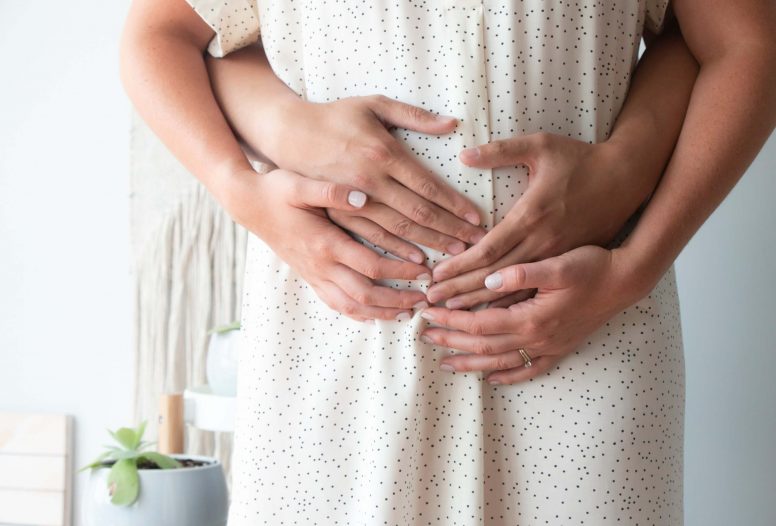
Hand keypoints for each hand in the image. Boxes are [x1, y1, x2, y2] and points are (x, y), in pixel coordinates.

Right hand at [221, 167, 430, 321]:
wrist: (248, 205)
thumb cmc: (275, 191)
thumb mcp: (300, 184)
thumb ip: (332, 191)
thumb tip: (363, 196)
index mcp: (325, 243)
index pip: (371, 266)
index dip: (401, 272)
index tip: (425, 270)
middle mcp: (320, 265)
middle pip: (365, 295)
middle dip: (397, 301)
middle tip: (424, 299)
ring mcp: (313, 275)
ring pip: (351, 306)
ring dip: (381, 313)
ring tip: (406, 314)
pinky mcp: (309, 277)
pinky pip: (335, 304)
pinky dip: (357, 314)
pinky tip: (374, 315)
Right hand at [260, 94, 485, 256]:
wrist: (288, 134)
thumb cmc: (335, 116)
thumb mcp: (373, 104)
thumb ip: (413, 115)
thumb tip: (451, 123)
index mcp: (383, 154)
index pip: (427, 186)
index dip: (454, 205)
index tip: (477, 218)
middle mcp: (370, 182)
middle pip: (418, 214)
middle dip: (450, 230)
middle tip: (477, 244)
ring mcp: (353, 202)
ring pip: (398, 232)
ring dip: (429, 245)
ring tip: (455, 255)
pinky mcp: (339, 213)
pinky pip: (371, 239)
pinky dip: (396, 253)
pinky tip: (416, 262)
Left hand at [419, 245, 642, 384]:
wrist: (626, 281)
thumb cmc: (592, 267)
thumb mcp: (557, 263)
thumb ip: (521, 273)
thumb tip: (488, 279)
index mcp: (530, 318)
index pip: (478, 323)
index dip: (450, 320)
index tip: (428, 313)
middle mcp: (537, 338)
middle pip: (483, 346)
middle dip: (452, 341)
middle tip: (424, 337)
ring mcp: (549, 347)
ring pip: (501, 362)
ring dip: (471, 363)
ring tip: (446, 363)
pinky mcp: (560, 348)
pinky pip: (530, 369)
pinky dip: (509, 376)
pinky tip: (493, 378)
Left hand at [427, 133, 652, 307]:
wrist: (628, 180)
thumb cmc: (581, 160)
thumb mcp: (541, 145)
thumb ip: (501, 151)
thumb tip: (464, 154)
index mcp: (531, 217)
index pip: (487, 250)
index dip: (458, 266)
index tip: (434, 276)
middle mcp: (542, 244)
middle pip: (493, 277)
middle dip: (459, 291)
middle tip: (430, 302)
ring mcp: (556, 259)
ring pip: (512, 292)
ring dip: (480, 304)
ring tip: (450, 314)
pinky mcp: (566, 265)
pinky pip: (535, 293)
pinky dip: (510, 306)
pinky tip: (491, 319)